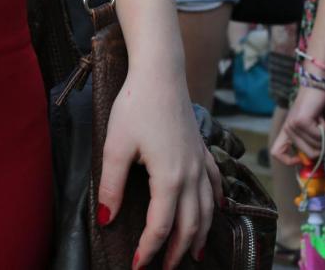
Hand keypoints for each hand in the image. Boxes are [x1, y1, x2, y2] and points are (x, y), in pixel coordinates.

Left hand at [99, 68, 219, 268]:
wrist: (160, 73)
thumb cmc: (135, 105)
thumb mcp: (115, 146)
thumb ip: (112, 186)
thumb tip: (107, 219)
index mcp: (169, 178)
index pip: (160, 226)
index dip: (148, 249)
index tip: (137, 265)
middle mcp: (191, 175)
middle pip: (189, 225)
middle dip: (176, 250)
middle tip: (164, 268)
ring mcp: (200, 162)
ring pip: (207, 209)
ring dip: (199, 234)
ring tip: (192, 253)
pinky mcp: (202, 150)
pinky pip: (215, 185)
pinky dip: (216, 203)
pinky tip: (217, 210)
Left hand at [270, 85, 324, 164]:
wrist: (316, 84)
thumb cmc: (317, 107)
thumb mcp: (311, 127)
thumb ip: (309, 141)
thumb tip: (315, 160)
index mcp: (286, 131)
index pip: (276, 153)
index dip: (289, 161)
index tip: (305, 158)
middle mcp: (287, 128)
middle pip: (308, 155)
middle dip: (323, 149)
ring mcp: (292, 125)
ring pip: (316, 147)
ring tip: (322, 123)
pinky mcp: (301, 121)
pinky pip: (319, 138)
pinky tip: (321, 118)